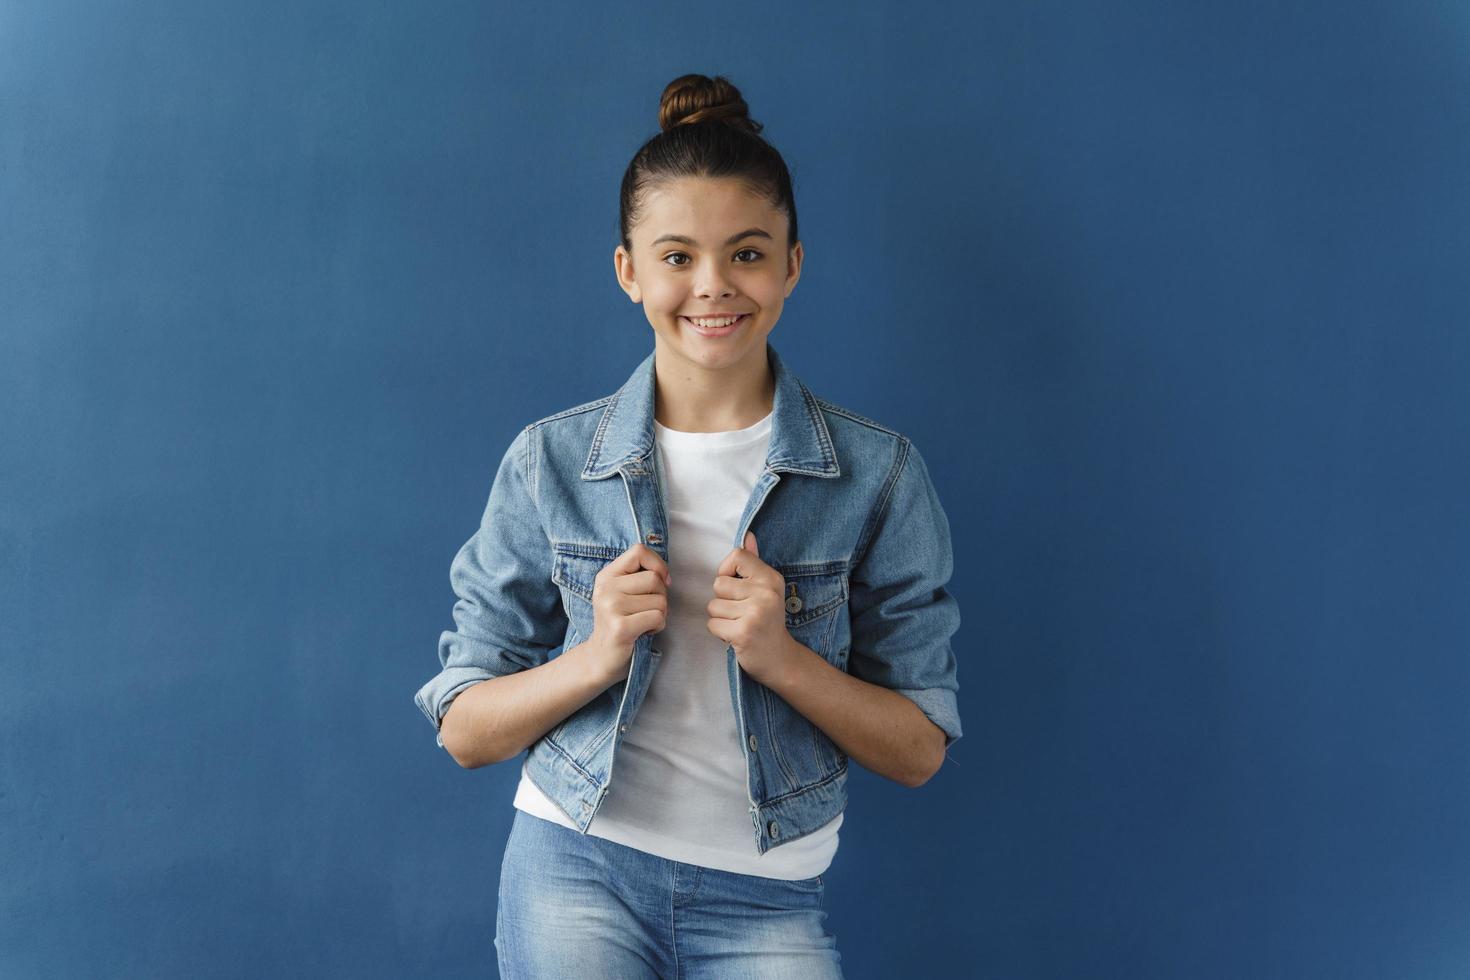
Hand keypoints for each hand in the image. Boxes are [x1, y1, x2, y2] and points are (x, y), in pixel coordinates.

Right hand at [586, 542, 669, 682]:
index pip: (639, 551)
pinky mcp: (620, 627)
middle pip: (654, 578)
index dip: (657, 565)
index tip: (660, 582)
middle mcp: (606, 588)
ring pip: (660, 600)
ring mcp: (611, 607)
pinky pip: (657, 617)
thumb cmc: (619, 623)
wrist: (600, 657)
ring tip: (643, 622)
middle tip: (647, 610)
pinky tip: (644, 632)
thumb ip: (638, 577)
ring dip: (660, 614)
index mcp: (606, 576)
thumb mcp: (621, 593)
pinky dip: (658, 626)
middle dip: (661, 596)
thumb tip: (666, 575)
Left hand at [706, 531, 799, 686]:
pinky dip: (719, 632)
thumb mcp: (767, 589)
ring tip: (739, 624)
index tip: (737, 586)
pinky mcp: (743, 632)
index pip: (737, 556)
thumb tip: (747, 535)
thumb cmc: (768, 621)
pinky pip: (712, 624)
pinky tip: (735, 636)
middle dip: (723, 599)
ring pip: (713, 605)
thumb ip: (754, 563)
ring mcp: (755, 613)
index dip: (727, 570)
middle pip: (719, 583)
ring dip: (720, 617)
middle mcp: (765, 593)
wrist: (780, 659)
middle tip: (741, 612)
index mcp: (771, 578)